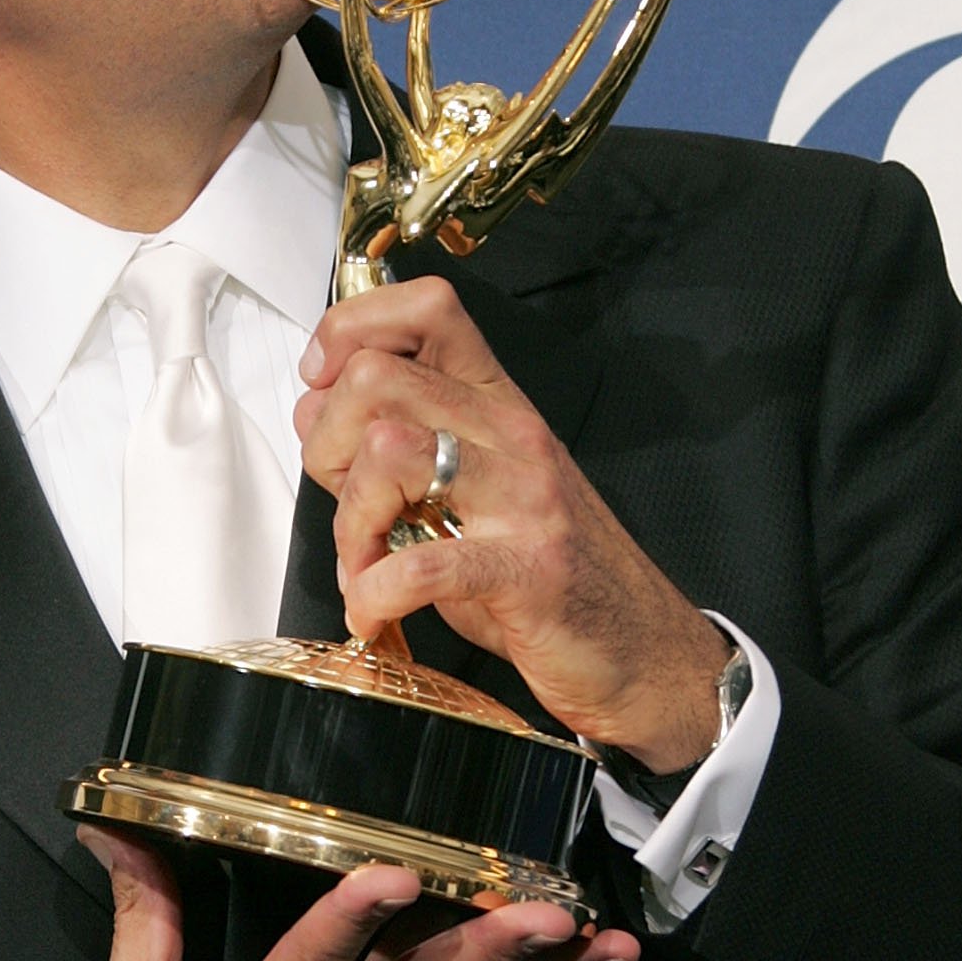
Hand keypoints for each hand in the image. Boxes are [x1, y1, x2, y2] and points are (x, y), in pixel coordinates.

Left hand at [296, 276, 732, 771]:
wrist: (643, 652)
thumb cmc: (554, 577)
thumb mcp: (477, 493)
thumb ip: (406, 450)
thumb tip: (318, 415)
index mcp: (500, 406)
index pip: (425, 308)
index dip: (351, 330)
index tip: (321, 385)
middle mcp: (512, 436)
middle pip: (376, 377)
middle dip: (326, 444)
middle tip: (345, 502)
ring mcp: (524, 499)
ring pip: (388, 451)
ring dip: (350, 520)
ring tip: (363, 565)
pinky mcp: (528, 571)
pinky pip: (421, 565)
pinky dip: (376, 594)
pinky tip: (376, 612)